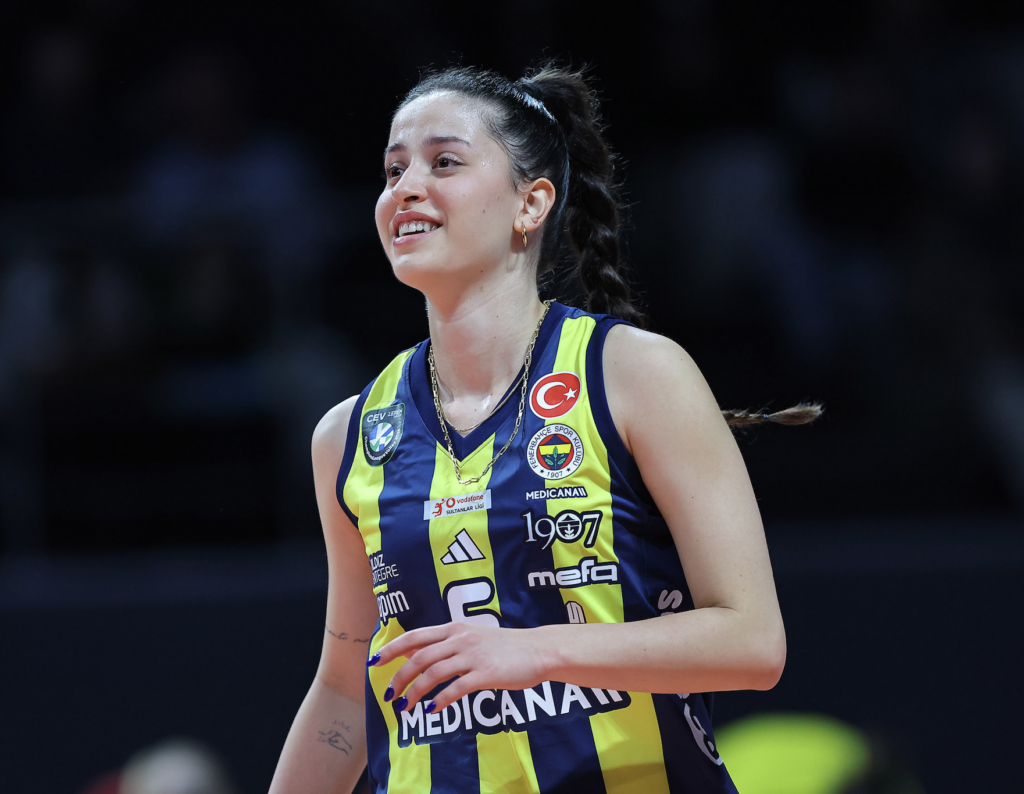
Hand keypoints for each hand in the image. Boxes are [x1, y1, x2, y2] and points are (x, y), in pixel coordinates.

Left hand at [371, 623, 549, 712]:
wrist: (538, 650)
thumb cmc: (506, 646)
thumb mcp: (474, 636)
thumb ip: (448, 643)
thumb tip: (419, 654)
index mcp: (455, 628)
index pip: (415, 636)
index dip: (393, 649)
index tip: (375, 661)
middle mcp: (460, 639)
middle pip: (420, 657)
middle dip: (400, 677)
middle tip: (390, 694)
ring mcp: (473, 656)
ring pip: (433, 673)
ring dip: (416, 692)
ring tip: (406, 707)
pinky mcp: (485, 673)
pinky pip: (456, 688)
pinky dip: (441, 700)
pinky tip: (433, 709)